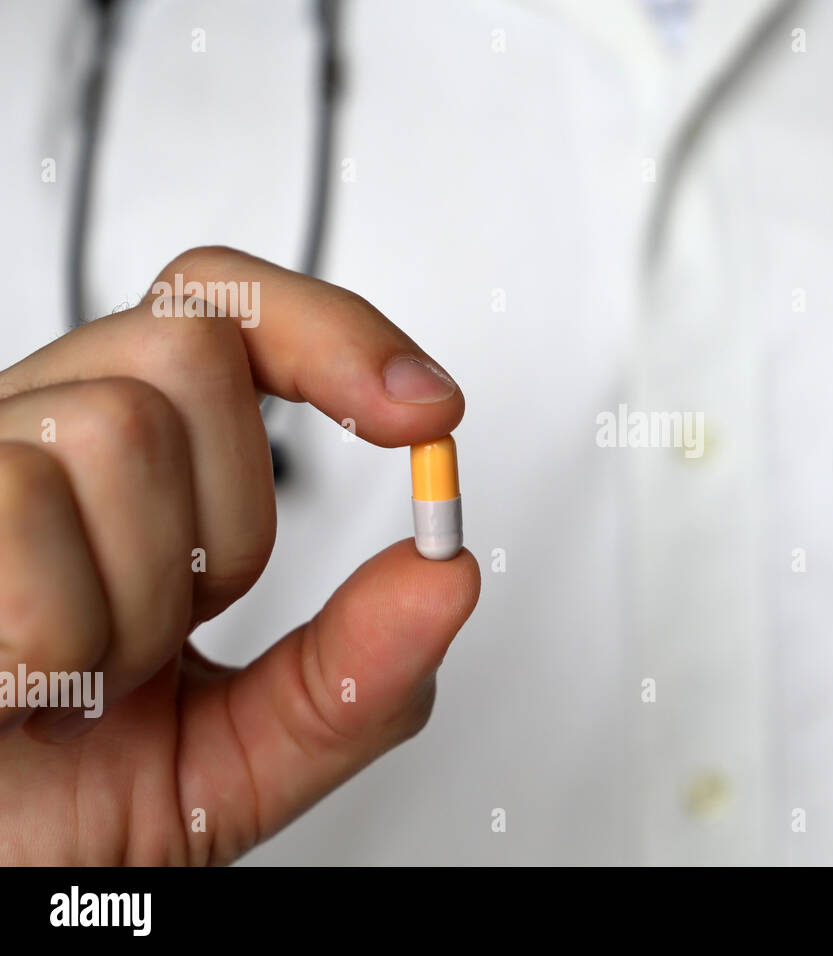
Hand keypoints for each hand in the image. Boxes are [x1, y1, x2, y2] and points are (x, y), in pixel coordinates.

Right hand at [0, 247, 478, 863]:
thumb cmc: (54, 812)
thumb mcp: (238, 759)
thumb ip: (352, 677)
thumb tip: (447, 574)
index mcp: (119, 472)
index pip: (225, 313)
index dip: (335, 334)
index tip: (428, 411)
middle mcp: (35, 440)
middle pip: (193, 356)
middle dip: (227, 528)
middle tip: (162, 638)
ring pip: (116, 428)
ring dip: (129, 606)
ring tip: (76, 682)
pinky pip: (21, 513)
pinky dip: (53, 643)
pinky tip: (20, 688)